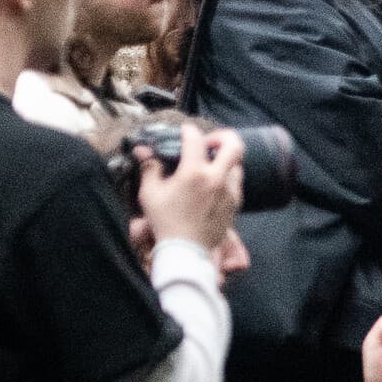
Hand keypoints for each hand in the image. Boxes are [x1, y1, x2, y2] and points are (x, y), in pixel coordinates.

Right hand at [134, 125, 243, 253]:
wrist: (186, 251)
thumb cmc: (165, 222)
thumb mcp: (150, 193)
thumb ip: (150, 168)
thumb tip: (143, 150)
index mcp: (194, 173)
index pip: (196, 139)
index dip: (189, 130)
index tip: (185, 131)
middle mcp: (217, 179)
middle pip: (235, 145)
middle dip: (223, 136)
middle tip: (209, 142)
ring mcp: (230, 192)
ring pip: (238, 164)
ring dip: (226, 159)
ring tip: (211, 163)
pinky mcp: (235, 204)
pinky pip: (237, 183)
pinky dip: (228, 176)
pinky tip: (215, 182)